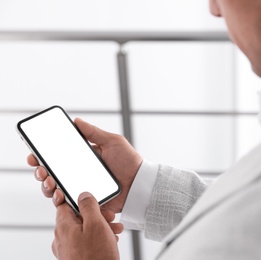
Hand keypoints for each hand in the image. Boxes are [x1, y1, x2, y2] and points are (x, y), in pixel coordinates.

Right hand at [27, 118, 142, 212]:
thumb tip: (76, 120)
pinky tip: (59, 194)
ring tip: (50, 181)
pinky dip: (59, 199)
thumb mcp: (113, 141)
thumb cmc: (129, 161)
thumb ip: (94, 132)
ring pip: (55, 189)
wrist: (139, 183)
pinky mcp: (86, 200)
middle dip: (40, 172)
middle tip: (41, 169)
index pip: (58, 157)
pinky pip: (67, 202)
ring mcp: (81, 187)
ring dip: (47, 185)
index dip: (43, 156)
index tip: (33, 154)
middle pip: (51, 173)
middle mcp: (79, 173)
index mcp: (83, 158)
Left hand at [53, 192, 121, 259]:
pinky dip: (97, 238)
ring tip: (115, 230)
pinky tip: (110, 240)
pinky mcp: (75, 257)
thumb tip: (83, 195)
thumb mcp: (96, 224)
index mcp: (63, 226)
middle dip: (97, 215)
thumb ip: (88, 206)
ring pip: (83, 230)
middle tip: (110, 217)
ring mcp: (67, 249)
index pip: (66, 204)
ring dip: (100, 227)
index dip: (81, 199)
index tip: (93, 199)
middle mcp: (62, 238)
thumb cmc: (96, 257)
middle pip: (78, 217)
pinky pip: (85, 242)